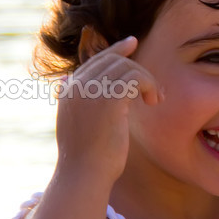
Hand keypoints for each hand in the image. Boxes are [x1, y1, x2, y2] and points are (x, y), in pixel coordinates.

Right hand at [55, 36, 160, 185]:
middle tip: (155, 94)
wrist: (84, 175)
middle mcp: (76, 86)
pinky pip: (135, 78)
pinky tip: (152, 101)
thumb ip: (74, 100)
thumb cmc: (86, 157)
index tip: (132, 43)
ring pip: (127, 68)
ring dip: (147, 81)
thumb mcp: (76, 123)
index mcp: (67, 90)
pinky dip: (149, 85)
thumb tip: (62, 80)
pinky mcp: (108, 99)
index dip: (115, 50)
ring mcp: (91, 91)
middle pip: (114, 61)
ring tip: (154, 101)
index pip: (94, 60)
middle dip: (139, 72)